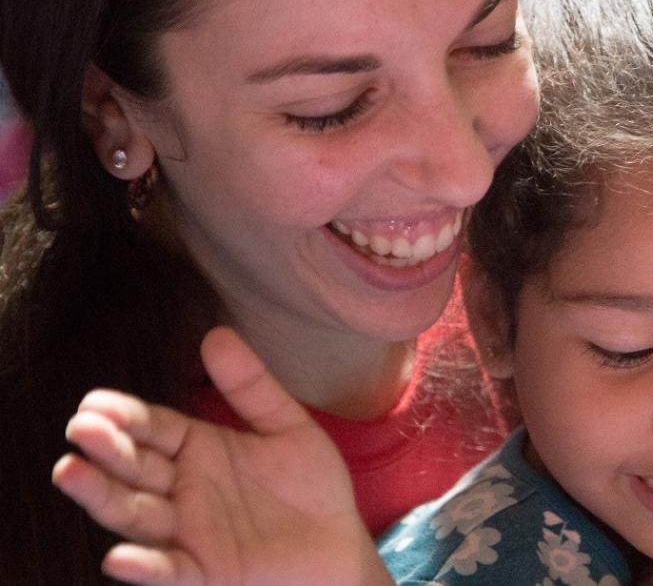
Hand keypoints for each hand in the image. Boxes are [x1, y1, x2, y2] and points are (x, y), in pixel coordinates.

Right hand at [51, 327, 391, 585]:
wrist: (339, 546)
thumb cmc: (310, 489)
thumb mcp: (287, 428)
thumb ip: (251, 386)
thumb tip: (216, 334)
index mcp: (196, 451)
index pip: (153, 428)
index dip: (126, 416)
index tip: (94, 401)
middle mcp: (181, 490)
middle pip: (134, 467)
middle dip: (106, 448)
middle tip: (81, 428)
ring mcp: (187, 533)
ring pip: (135, 513)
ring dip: (102, 496)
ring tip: (70, 472)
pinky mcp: (204, 572)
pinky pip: (168, 570)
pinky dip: (143, 566)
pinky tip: (118, 557)